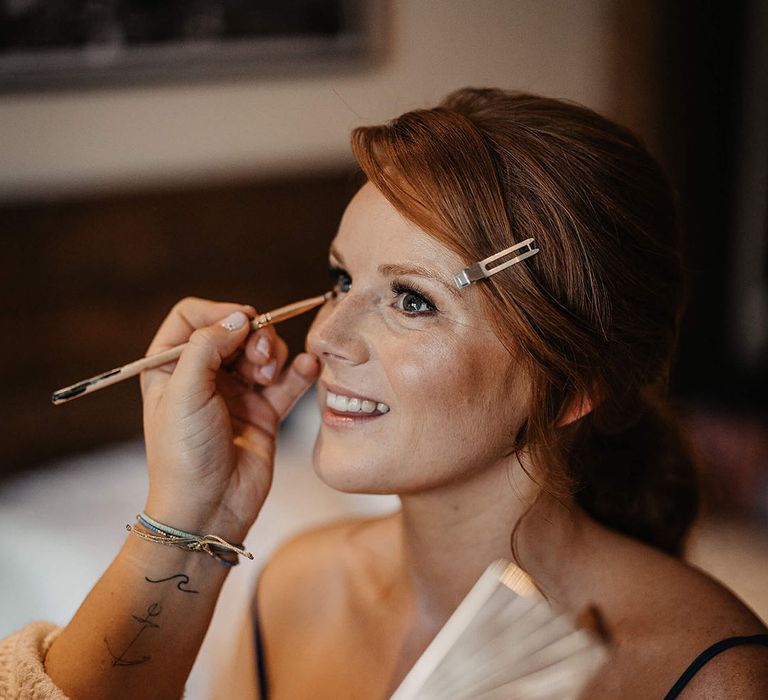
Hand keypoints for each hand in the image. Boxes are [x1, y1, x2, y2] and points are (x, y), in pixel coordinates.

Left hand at [139, 297, 319, 540]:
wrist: (208, 511)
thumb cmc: (184, 456)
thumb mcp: (184, 393)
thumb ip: (207, 347)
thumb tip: (239, 318)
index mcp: (170, 367)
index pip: (192, 317)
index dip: (219, 312)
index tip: (241, 323)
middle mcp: (203, 376)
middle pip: (235, 331)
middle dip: (253, 336)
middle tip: (258, 358)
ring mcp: (235, 394)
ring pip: (261, 352)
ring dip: (272, 355)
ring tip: (270, 377)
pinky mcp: (263, 413)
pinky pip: (286, 382)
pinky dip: (298, 371)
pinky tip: (308, 367)